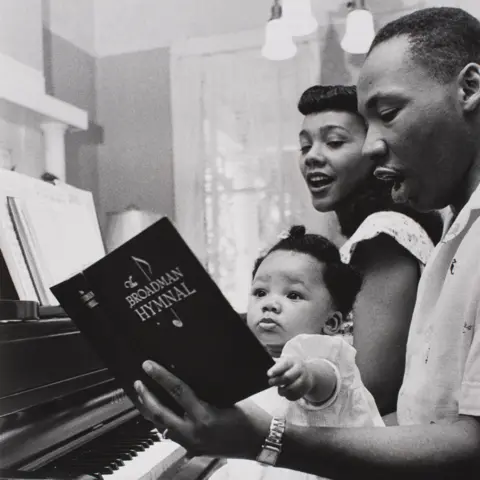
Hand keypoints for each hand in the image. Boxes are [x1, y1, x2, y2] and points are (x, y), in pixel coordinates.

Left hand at [134, 361, 269, 457]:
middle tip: (138, 382)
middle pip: (160, 413)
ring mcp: (192, 444)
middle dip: (146, 396)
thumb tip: (186, 378)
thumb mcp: (228, 398)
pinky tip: (158, 413)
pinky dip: (162, 422)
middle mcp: (194, 433)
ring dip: (150, 410)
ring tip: (142, 395)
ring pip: (161, 426)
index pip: (177, 391)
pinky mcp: (194, 449)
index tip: (149, 366)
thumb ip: (206, 392)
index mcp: (205, 417)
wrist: (261, 442)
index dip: (161, 376)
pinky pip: (171, 434)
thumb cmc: (250, 417)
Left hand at [267, 355, 312, 400]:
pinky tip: (286, 392)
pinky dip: (288, 396)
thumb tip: (266, 368)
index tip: (269, 374)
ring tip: (279, 390)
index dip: (276, 369)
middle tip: (270, 382)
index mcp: (293, 361)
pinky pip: (294, 396)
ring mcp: (304, 380)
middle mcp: (300, 370)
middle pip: (287, 377)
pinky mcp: (305, 389)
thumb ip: (276, 365)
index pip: (284, 365)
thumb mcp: (286, 362)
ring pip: (291, 389)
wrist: (309, 373)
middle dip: (277, 381)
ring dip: (282, 391)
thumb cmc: (292, 367)